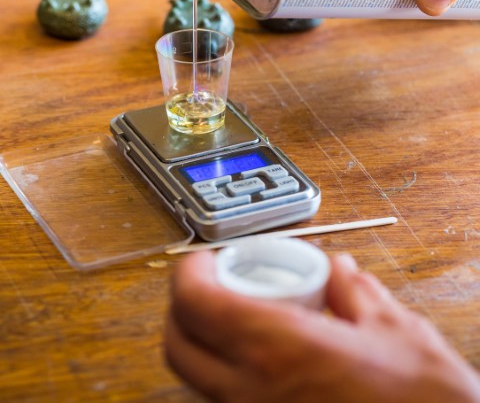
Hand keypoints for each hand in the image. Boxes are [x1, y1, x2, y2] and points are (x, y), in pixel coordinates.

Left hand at [166, 251, 479, 401]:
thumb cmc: (421, 400)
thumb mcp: (392, 328)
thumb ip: (354, 291)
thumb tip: (337, 268)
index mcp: (278, 349)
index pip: (195, 303)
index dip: (188, 272)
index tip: (204, 259)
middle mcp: (252, 394)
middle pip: (177, 347)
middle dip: (184, 309)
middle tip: (214, 285)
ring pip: (195, 383)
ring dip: (202, 345)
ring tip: (238, 322)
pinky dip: (225, 378)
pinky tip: (264, 363)